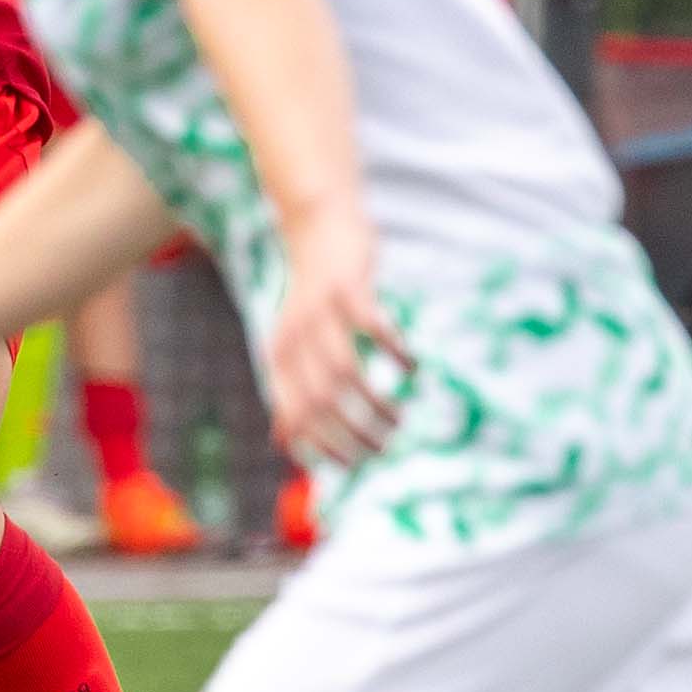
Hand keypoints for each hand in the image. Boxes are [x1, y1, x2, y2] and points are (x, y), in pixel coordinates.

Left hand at [263, 203, 410, 470]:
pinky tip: (412, 367)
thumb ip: (287, 392)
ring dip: (376, 403)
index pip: (295, 415)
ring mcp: (319, 312)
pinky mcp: (347, 288)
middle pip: (322, 402)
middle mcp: (293, 337)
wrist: (316, 224)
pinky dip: (395, 353)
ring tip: (399, 418)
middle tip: (384, 448)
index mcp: (278, 356)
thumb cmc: (310, 296)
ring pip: (346, 373)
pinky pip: (373, 329)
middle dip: (354, 434)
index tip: (354, 466)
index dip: (323, 446)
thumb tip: (279, 443)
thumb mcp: (290, 345)